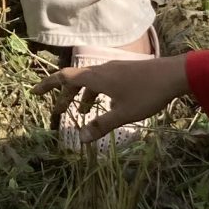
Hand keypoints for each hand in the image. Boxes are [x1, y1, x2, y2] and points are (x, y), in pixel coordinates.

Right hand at [35, 53, 189, 137]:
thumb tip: (81, 139)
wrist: (174, 74)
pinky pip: (103, 80)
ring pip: (91, 80)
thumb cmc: (147, 94)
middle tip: (58, 111)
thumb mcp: (123, 114)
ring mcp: (114, 68)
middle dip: (65, 96)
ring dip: (83, 95)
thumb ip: (101, 126)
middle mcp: (102, 70)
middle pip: (76, 80)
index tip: (35, 92)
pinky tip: (108, 104)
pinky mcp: (126, 71)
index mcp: (96, 78)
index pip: (64, 78)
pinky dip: (97, 92)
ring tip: (83, 112)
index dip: (48, 85)